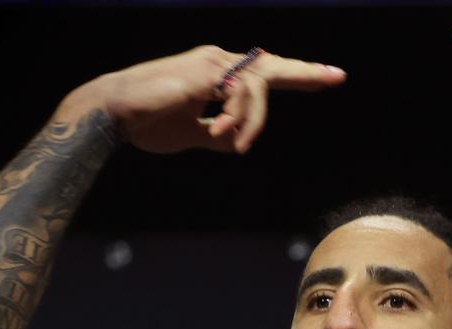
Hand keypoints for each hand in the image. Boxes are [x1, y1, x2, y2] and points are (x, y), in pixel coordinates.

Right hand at [63, 46, 345, 153]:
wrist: (113, 112)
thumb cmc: (146, 121)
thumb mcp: (190, 134)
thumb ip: (216, 135)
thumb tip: (236, 144)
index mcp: (216, 74)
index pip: (262, 74)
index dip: (294, 76)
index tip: (324, 79)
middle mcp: (218, 62)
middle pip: (270, 67)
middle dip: (305, 73)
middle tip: (337, 77)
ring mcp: (212, 64)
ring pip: (257, 91)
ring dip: (251, 124)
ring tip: (236, 144)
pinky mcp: (205, 73)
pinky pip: (240, 97)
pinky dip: (237, 120)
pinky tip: (220, 134)